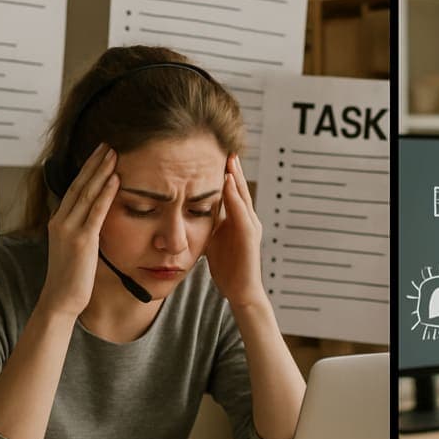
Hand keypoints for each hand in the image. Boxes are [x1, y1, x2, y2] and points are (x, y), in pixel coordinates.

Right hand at [38, 142, 118, 318]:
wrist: (61, 300)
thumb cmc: (72, 278)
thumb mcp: (76, 248)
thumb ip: (84, 230)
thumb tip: (98, 218)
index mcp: (59, 221)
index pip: (75, 188)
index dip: (88, 170)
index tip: (100, 153)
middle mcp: (61, 221)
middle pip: (80, 184)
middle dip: (94, 163)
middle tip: (108, 143)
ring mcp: (69, 229)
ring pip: (87, 193)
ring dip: (102, 171)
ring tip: (114, 153)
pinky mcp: (82, 241)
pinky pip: (96, 212)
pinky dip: (106, 193)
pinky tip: (116, 179)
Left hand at [205, 154, 265, 308]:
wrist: (240, 291)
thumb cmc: (227, 268)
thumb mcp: (213, 240)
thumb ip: (207, 224)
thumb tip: (188, 212)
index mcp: (238, 220)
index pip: (231, 191)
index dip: (225, 174)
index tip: (215, 155)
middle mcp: (248, 219)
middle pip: (239, 188)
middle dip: (233, 168)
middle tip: (226, 147)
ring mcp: (251, 227)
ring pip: (242, 196)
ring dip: (235, 176)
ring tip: (228, 158)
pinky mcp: (250, 237)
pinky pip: (242, 212)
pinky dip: (235, 196)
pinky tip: (227, 182)